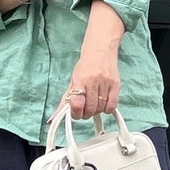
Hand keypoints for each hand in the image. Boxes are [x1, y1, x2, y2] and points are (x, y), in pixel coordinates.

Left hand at [49, 0, 123, 121]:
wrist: (100, 51)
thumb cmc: (85, 68)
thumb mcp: (72, 82)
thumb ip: (65, 101)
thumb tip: (53, 118)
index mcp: (79, 80)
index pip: (76, 103)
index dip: (75, 113)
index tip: (75, 113)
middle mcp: (93, 81)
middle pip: (90, 109)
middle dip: (86, 114)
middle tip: (84, 110)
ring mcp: (105, 82)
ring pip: (101, 108)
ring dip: (96, 111)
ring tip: (94, 105)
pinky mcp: (116, 84)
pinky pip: (112, 105)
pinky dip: (107, 109)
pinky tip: (103, 105)